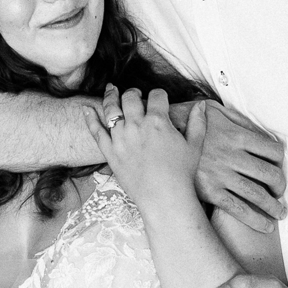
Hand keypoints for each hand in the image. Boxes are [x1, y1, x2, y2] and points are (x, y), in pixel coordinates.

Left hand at [87, 85, 201, 207]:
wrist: (164, 197)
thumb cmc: (181, 173)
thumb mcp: (195, 145)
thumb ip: (198, 122)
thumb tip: (201, 104)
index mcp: (158, 121)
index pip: (157, 95)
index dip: (160, 94)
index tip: (160, 98)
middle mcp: (137, 125)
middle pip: (131, 97)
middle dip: (134, 92)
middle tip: (135, 94)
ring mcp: (120, 138)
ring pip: (111, 109)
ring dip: (111, 96)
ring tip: (111, 90)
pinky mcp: (110, 152)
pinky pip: (96, 131)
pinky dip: (90, 118)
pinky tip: (86, 109)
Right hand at [192, 101, 287, 232]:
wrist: (158, 140)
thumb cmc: (187, 122)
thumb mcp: (214, 110)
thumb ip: (239, 120)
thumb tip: (260, 131)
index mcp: (236, 135)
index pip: (273, 151)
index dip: (281, 162)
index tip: (279, 168)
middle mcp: (232, 156)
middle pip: (269, 174)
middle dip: (280, 186)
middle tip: (280, 193)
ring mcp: (221, 175)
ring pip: (257, 194)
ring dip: (272, 206)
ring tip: (279, 212)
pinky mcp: (209, 191)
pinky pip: (237, 209)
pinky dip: (255, 219)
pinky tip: (265, 226)